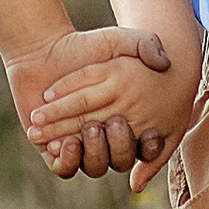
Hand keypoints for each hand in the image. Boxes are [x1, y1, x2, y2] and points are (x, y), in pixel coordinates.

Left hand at [6, 27, 184, 183]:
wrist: (43, 49)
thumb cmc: (87, 45)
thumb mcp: (120, 40)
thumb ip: (145, 44)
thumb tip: (165, 63)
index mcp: (128, 117)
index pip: (144, 143)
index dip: (149, 144)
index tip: (149, 127)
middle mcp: (106, 136)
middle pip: (119, 156)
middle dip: (119, 144)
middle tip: (115, 122)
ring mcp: (80, 144)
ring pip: (94, 165)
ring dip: (93, 151)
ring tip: (89, 129)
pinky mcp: (53, 149)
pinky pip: (64, 168)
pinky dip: (68, 159)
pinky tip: (66, 142)